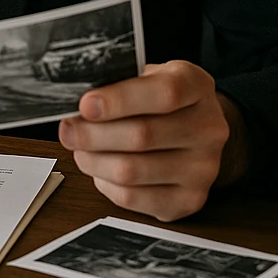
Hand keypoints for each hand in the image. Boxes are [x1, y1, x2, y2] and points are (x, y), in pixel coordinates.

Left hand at [58, 60, 246, 221]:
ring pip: (131, 171)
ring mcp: (203, 169)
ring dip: (94, 161)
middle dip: (93, 135)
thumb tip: (79, 106)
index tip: (86, 105)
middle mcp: (208, 128)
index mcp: (197, 87)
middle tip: (69, 131)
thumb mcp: (150, 76)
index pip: (164, 93)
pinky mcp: (188, 200)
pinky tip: (100, 170)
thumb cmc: (164, 102)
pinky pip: (132, 198)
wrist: (199, 132)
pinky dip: (105, 184)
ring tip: (80, 150)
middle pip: (142, 136)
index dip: (120, 100)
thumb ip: (121, 84)